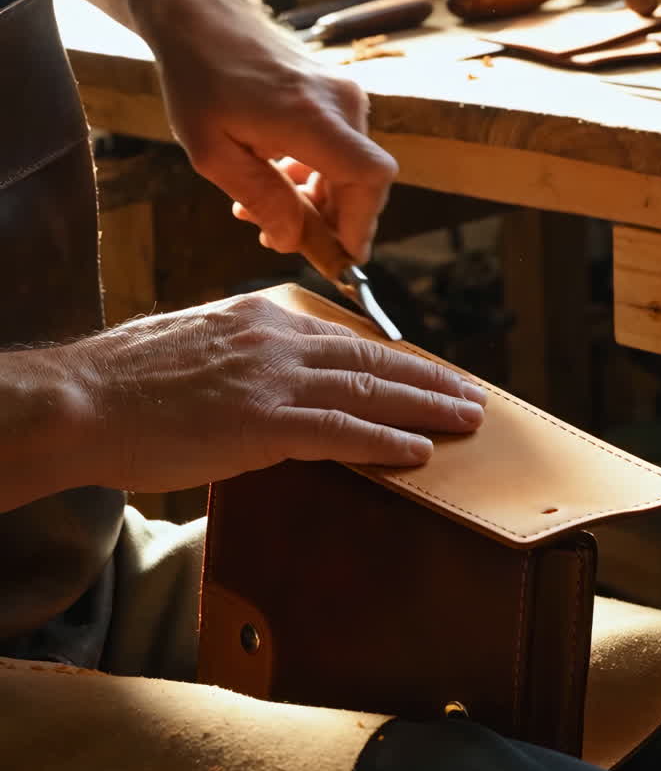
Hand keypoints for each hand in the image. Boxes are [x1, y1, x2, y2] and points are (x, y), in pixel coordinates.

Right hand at [64, 295, 486, 492]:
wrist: (81, 399)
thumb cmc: (124, 380)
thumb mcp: (192, 342)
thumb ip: (240, 352)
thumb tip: (265, 374)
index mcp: (259, 317)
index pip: (341, 338)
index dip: (389, 359)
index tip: (421, 372)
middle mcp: (275, 339)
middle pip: (369, 359)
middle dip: (427, 378)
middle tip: (469, 394)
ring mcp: (270, 379)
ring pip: (368, 391)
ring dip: (424, 408)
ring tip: (464, 421)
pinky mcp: (261, 423)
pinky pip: (340, 432)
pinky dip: (384, 442)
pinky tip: (416, 453)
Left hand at [146, 0, 396, 262]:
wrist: (202, 17)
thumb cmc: (200, 80)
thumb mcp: (213, 153)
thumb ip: (261, 199)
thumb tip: (294, 240)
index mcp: (313, 118)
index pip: (369, 178)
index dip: (361, 224)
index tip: (341, 257)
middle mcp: (341, 103)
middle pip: (362, 181)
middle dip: (329, 221)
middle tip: (281, 240)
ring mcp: (343, 94)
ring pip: (349, 168)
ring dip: (315, 200)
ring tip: (259, 214)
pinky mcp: (337, 94)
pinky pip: (339, 148)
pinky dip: (314, 175)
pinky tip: (273, 181)